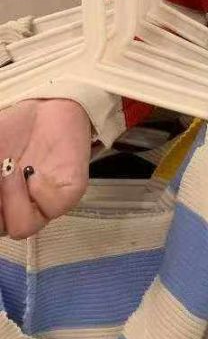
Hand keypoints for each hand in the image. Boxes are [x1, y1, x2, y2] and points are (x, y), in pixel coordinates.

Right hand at [0, 99, 90, 238]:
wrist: (46, 108)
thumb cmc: (11, 130)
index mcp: (0, 203)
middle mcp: (17, 208)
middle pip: (1, 230)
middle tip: (0, 171)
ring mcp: (43, 204)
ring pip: (22, 228)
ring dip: (12, 200)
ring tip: (11, 170)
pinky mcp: (69, 193)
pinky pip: (53, 208)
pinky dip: (40, 191)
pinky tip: (34, 172)